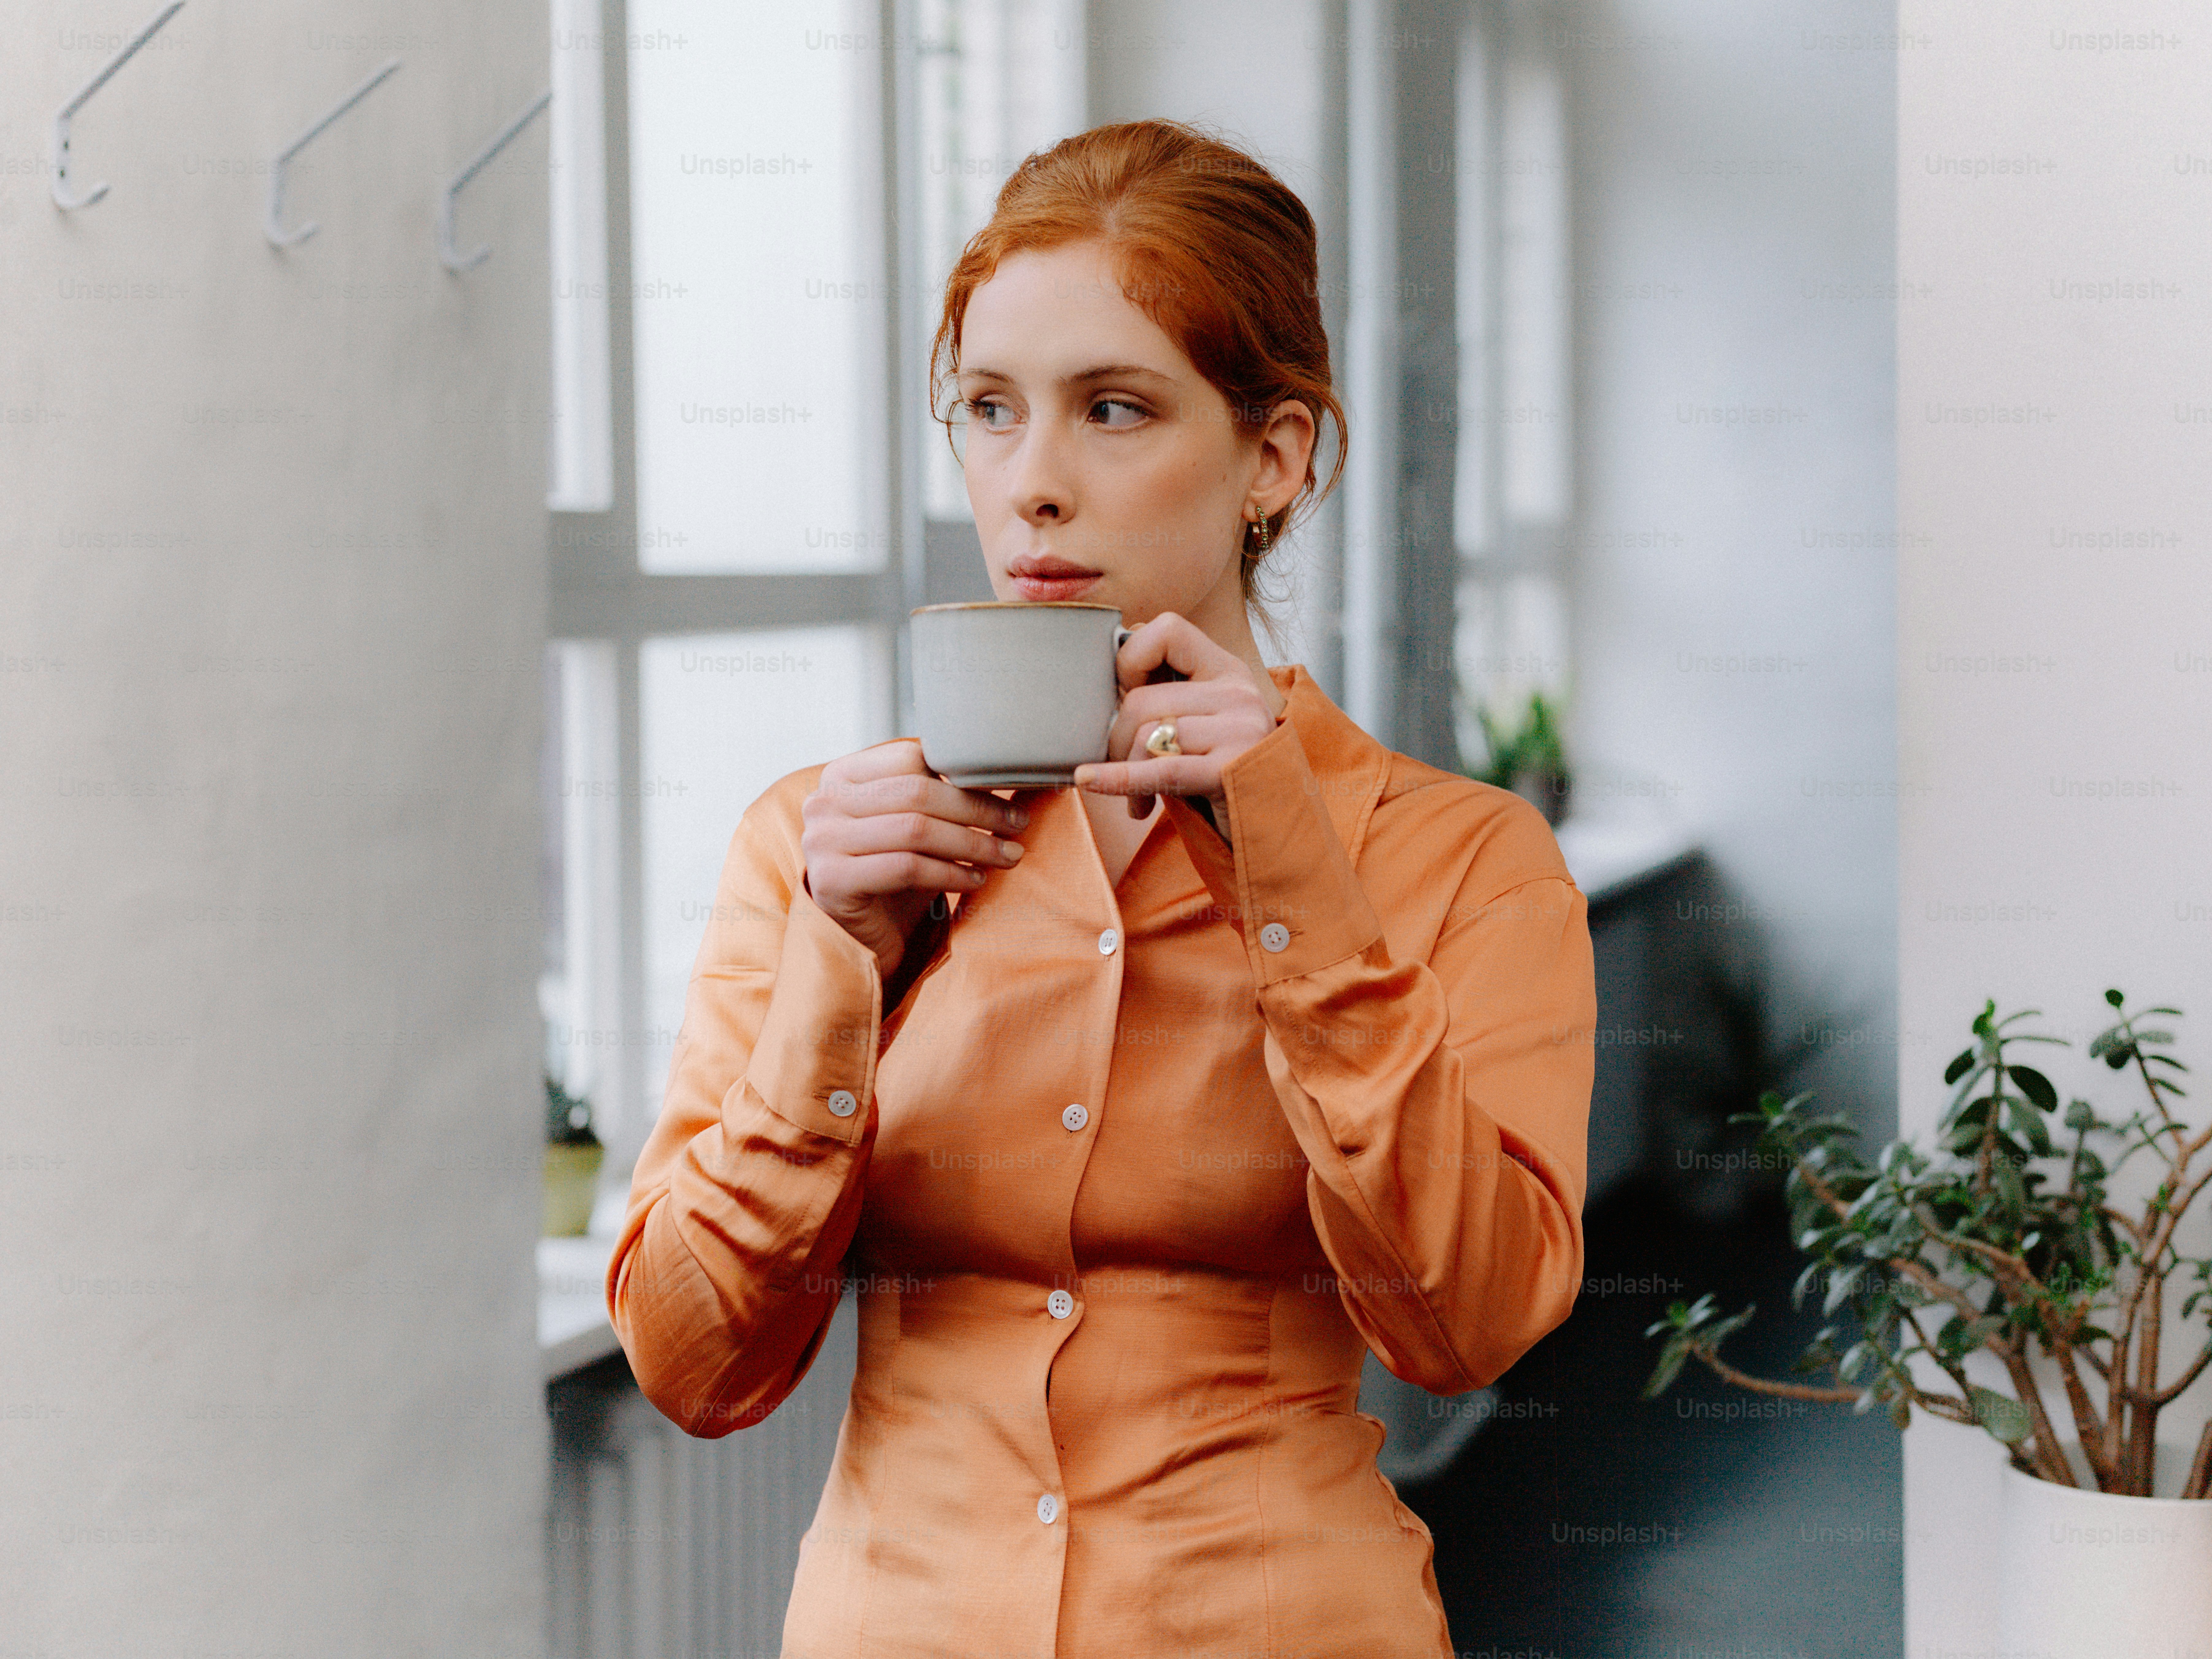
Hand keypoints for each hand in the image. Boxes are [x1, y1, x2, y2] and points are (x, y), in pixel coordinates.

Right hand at [800, 739, 1028, 980]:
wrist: (858, 936)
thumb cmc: (892, 876)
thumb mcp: (912, 827)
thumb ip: (936, 796)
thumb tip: (1002, 773)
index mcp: (842, 775)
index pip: (911, 757)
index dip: (964, 774)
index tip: (1005, 792)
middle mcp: (824, 801)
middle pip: (917, 792)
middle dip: (978, 809)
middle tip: (1018, 824)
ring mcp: (821, 841)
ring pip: (915, 829)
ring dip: (973, 843)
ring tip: (1008, 855)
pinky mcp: (832, 880)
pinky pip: (907, 867)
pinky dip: (950, 873)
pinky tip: (976, 879)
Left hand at [1072, 613, 1279, 831]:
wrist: (1272, 830)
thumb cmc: (1224, 777)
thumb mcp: (1200, 725)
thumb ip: (1167, 695)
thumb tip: (1112, 670)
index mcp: (1228, 671)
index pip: (1167, 630)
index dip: (1131, 660)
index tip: (1125, 694)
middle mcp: (1238, 694)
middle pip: (1143, 699)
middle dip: (1118, 741)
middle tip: (1122, 770)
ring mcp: (1240, 730)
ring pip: (1146, 734)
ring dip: (1125, 773)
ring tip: (1136, 800)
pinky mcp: (1231, 771)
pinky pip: (1159, 768)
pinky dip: (1117, 778)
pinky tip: (1089, 780)